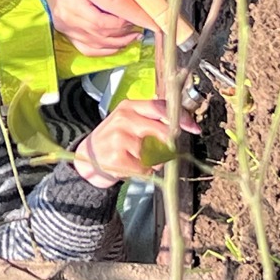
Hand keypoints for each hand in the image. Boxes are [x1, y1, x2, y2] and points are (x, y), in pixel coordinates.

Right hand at [35, 0, 141, 55]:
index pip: (109, 6)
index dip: (135, 13)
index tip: (154, 18)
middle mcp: (65, 9)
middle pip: (103, 28)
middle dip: (128, 27)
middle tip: (144, 21)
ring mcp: (63, 21)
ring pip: (98, 41)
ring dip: (121, 40)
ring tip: (136, 32)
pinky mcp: (64, 28)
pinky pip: (87, 48)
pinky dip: (107, 49)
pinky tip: (120, 42)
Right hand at [74, 99, 199, 187]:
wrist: (86, 158)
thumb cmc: (112, 141)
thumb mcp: (128, 122)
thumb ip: (151, 121)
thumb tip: (181, 127)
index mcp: (128, 107)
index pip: (160, 106)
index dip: (180, 117)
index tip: (193, 127)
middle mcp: (124, 119)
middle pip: (163, 132)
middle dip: (167, 146)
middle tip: (157, 152)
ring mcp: (120, 137)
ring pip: (157, 153)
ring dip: (153, 162)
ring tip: (137, 159)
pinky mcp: (118, 157)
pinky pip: (145, 168)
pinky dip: (143, 172)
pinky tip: (130, 166)